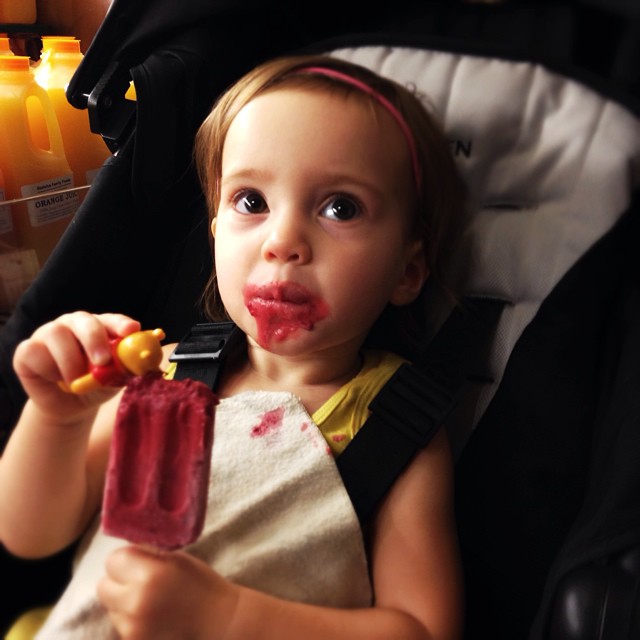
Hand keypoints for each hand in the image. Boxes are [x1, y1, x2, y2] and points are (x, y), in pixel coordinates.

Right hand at [13, 312, 140, 422]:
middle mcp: (75, 325)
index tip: (132, 331)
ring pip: (57, 333)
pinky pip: (34, 351)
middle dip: (95, 339)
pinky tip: (55, 379)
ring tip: (76, 383)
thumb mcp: (115, 380)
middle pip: (84, 321)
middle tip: (103, 361)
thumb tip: (150, 366)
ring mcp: (48, 334)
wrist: (70, 407)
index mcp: (100, 327)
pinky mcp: (28, 350)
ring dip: (70, 361)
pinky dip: (47, 368)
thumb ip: (128, 370)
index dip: (121, 324)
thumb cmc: (97, 386)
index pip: (112, 320)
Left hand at [98, 545, 239, 639]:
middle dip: (118, 581)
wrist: (220, 623)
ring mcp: (132, 628)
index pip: (113, 560)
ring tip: (150, 602)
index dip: (126, 560)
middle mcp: (135, 602)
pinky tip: (152, 617)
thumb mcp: (177, 559)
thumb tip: (126, 550)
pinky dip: (131, 620)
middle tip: (140, 582)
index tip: (138, 562)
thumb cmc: (202, 585)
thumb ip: (148, 555)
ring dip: (123, 602)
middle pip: (104, 586)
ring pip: (110, 608)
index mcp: (149, 574)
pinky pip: (120, 626)